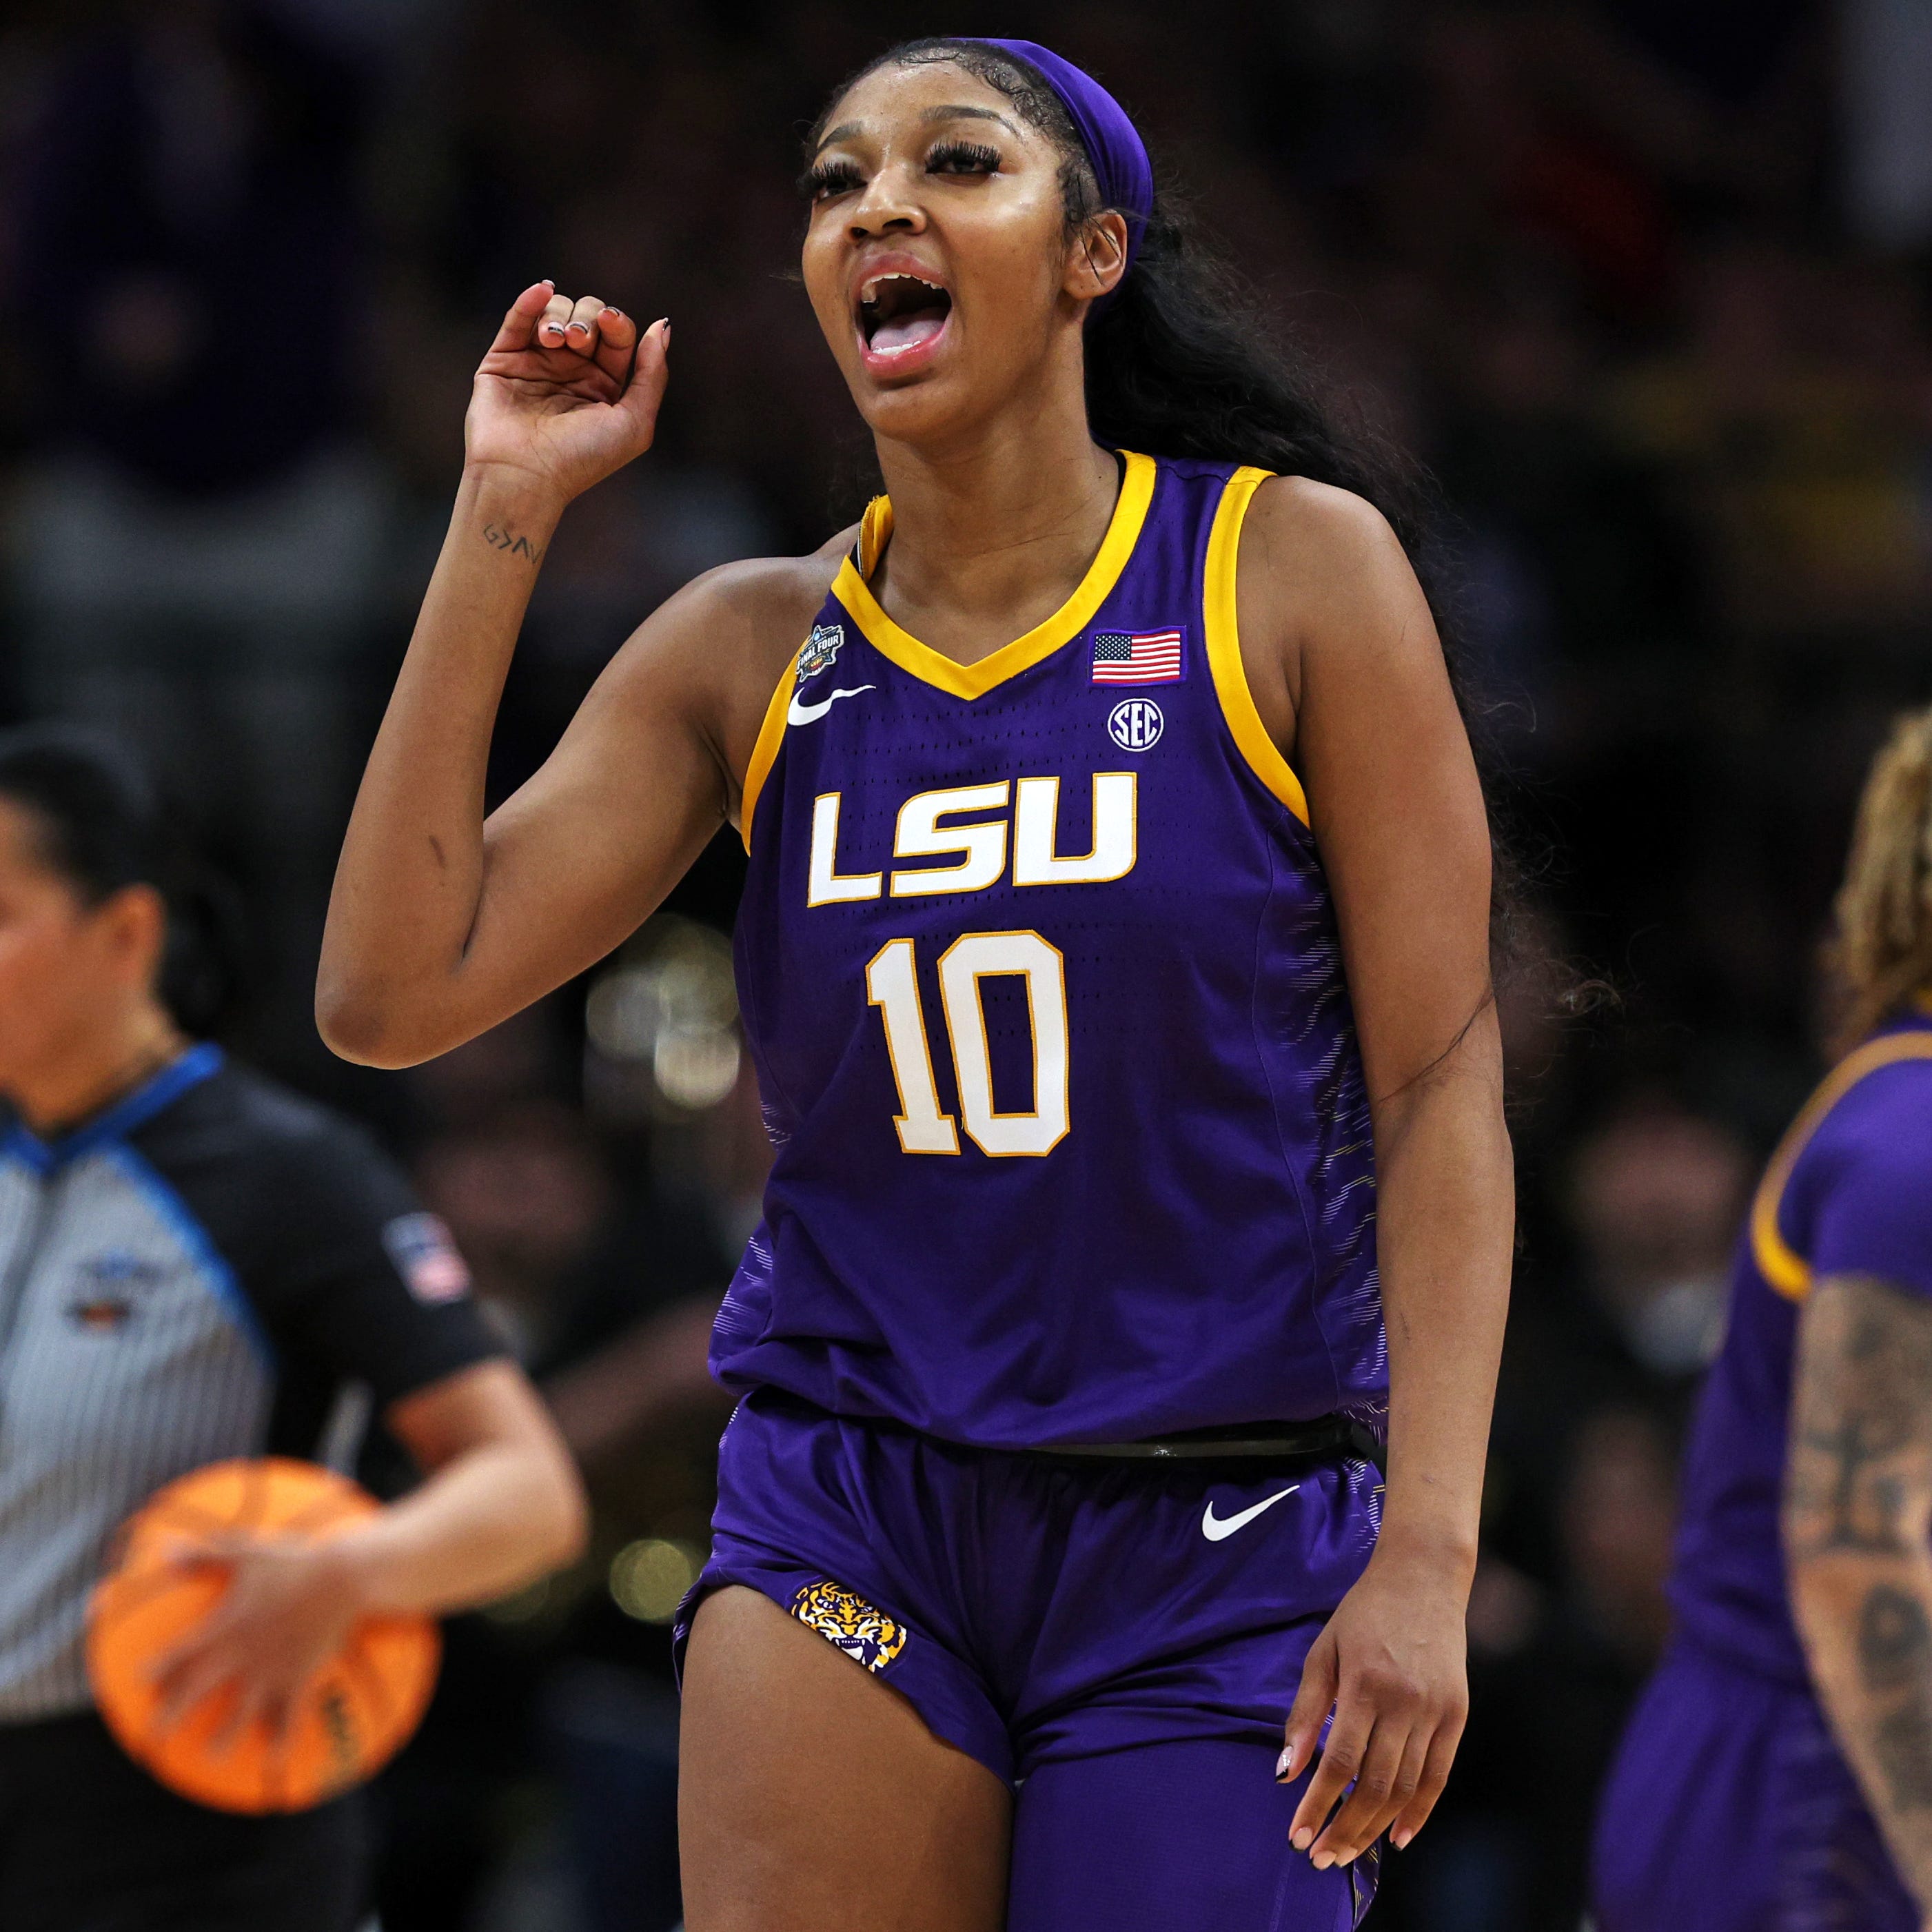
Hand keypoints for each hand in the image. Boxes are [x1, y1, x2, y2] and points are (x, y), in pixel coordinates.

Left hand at [152, 1533, 371, 1749]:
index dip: (159, 1666)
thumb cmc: (295, 1561)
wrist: (343, 1579)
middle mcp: (242, 1656)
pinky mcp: (300, 1677)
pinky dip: (281, 1738)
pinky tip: (275, 1757)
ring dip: (223, 1737)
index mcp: (226, 1626)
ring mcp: (271, 1671)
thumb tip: (164, 1551)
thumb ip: (205, 1554)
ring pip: (240, 1713)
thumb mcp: (247, 1551)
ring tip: (211, 1756)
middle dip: (173, 1714)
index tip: (142, 1679)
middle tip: (154, 1736)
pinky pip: (289, 1716)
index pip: (182, 1652)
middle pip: (198, 1691)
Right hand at [463, 281, 668, 507]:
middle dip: (586, 319)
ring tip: (555, 340)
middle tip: (577, 340)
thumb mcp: (635, 422)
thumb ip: (653, 375)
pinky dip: (531, 300)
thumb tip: (661, 326)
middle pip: (586, 317)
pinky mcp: (504, 361)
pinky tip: (543, 291)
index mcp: (604, 385)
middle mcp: (571, 372)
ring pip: (554, 313)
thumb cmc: (583, 458)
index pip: (616, 336)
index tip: (609, 323)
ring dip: (560, 316)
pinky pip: (517, 319)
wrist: (526, 476)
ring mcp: (537, 364)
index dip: (615, 322)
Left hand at [1278, 1539, 1470, 1867]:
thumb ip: (1305, 1713)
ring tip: (1348, 1852)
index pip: (1339, 1762)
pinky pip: (1439, 1776)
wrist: (1423, 1578)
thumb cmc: (1364, 1613)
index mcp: (1365, 1683)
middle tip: (1319, 1857)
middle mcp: (1404, 1702)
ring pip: (1407, 1788)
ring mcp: (1436, 1711)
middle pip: (1374, 1785)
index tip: (1296, 1834)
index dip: (1316, 1804)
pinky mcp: (1457, 1715)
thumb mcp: (1323, 1651)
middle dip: (1344, 1828)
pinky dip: (1420, 1812)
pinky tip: (1398, 1837)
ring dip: (1375, 1827)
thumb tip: (1285, 1771)